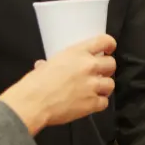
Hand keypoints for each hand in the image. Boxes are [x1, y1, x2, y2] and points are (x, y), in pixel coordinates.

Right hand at [0, 35, 116, 134]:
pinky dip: (98, 103)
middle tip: (98, 74)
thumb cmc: (35, 84)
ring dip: (103, 87)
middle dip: (106, 69)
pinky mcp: (92, 103)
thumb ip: (54, 63)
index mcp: (77, 53)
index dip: (110, 45)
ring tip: (93, 90)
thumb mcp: (46, 64)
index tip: (110, 49)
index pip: (103, 42)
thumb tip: (45, 65)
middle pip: (111, 64)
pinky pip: (104, 102)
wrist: (33, 103)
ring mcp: (92, 85)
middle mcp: (88, 66)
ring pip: (110, 84)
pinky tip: (89, 103)